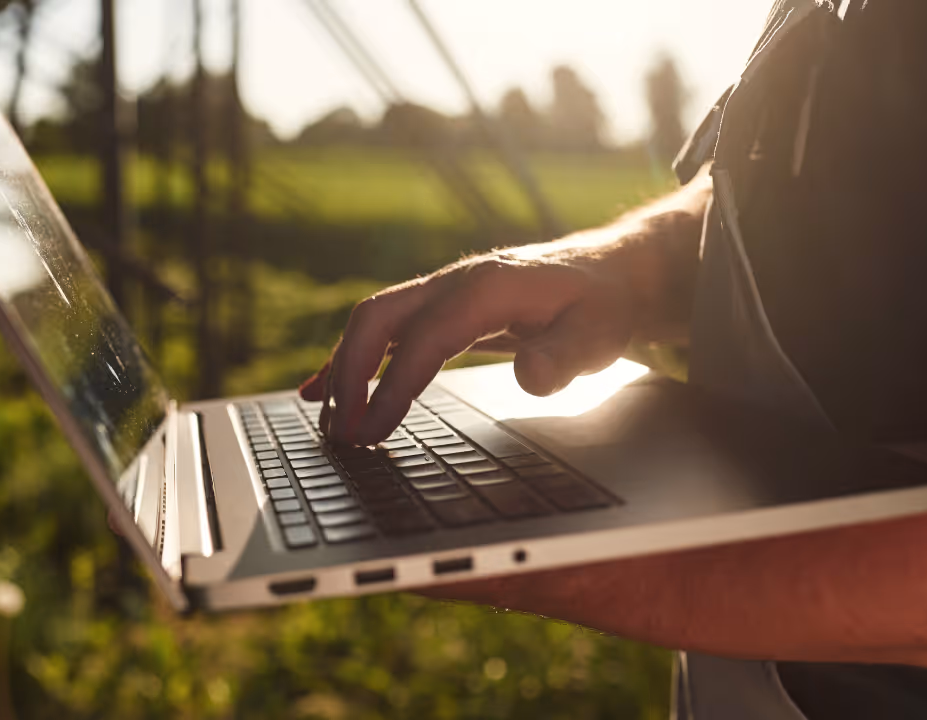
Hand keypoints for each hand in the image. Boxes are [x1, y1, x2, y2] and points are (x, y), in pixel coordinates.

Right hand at [300, 247, 638, 445]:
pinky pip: (382, 331)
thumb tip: (531, 376)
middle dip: (349, 375)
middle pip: (378, 318)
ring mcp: (439, 292)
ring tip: (329, 425)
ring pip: (372, 323)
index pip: (425, 340)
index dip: (392, 387)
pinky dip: (349, 361)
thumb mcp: (599, 335)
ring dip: (343, 370)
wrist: (605, 273)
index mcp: (486, 289)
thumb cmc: (599, 307)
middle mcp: (452, 283)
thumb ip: (566, 356)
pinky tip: (322, 393)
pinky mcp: (436, 308)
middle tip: (340, 433)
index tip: (371, 432)